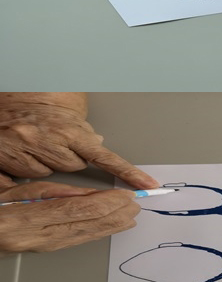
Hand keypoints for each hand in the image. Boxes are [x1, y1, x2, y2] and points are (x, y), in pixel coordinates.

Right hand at [0, 103, 157, 187]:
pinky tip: (24, 149)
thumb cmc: (34, 100)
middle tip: (55, 139)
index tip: (148, 185)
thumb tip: (97, 141)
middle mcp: (48, 139)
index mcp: (67, 127)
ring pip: (52, 171)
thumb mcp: (65, 108)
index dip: (128, 172)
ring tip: (38, 141)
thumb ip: (82, 128)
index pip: (104, 156)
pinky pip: (30, 173)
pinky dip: (29, 164)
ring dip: (48, 160)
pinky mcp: (11, 158)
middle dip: (69, 155)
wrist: (3, 96)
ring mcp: (28, 150)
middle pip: (75, 166)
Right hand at [0, 182, 139, 252]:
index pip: (77, 210)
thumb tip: (91, 194)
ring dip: (112, 226)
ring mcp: (45, 246)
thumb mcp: (24, 190)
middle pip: (85, 224)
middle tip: (135, 204)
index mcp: (28, 218)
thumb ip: (59, 192)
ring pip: (86, 235)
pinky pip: (79, 241)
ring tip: (131, 216)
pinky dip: (99, 233)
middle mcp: (39, 236)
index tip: (124, 195)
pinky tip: (112, 228)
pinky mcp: (50, 250)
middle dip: (114, 214)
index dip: (105, 203)